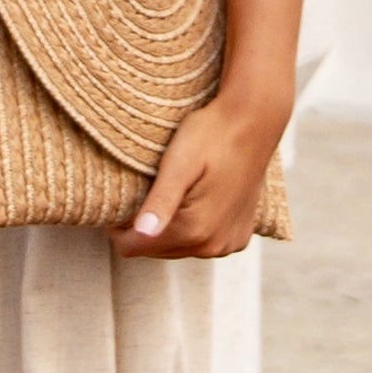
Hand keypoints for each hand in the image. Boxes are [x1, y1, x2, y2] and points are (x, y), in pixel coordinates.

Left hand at [114, 93, 283, 260]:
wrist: (254, 121)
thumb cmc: (211, 135)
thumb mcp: (179, 163)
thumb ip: (161, 201)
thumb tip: (141, 232)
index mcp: (194, 229)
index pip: (133, 247)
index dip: (117, 226)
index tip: (119, 199)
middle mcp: (214, 245)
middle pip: (155, 250)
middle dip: (143, 228)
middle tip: (144, 191)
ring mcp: (229, 243)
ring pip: (178, 248)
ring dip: (168, 228)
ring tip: (169, 193)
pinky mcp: (239, 236)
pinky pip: (203, 243)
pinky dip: (192, 227)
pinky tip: (193, 200)